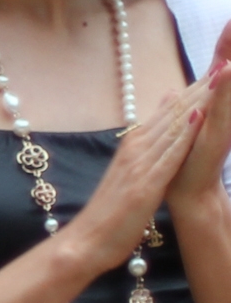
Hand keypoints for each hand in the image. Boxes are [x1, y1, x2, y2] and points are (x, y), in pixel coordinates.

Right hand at [63, 85, 207, 273]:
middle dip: (200, 87)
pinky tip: (199, 116)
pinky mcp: (146, 184)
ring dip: (198, 101)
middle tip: (225, 61)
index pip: (168, 112)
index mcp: (133, 146)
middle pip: (173, 113)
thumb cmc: (110, 211)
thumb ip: (144, 149)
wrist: (86, 241)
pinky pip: (169, 154)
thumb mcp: (130, 175)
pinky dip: (185, 133)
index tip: (216, 69)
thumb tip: (156, 132)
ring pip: (174, 126)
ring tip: (219, 76)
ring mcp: (140, 165)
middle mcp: (135, 149)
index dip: (194, 91)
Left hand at [169, 22, 230, 211]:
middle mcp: (221, 110)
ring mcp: (222, 121)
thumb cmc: (189, 162)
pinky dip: (225, 90)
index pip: (221, 68)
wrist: (191, 194)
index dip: (226, 44)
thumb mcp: (187, 126)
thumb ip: (191, 103)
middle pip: (230, 71)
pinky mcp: (217, 136)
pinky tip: (227, 69)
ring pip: (230, 85)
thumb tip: (185, 87)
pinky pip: (223, 109)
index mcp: (212, 104)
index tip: (230, 18)